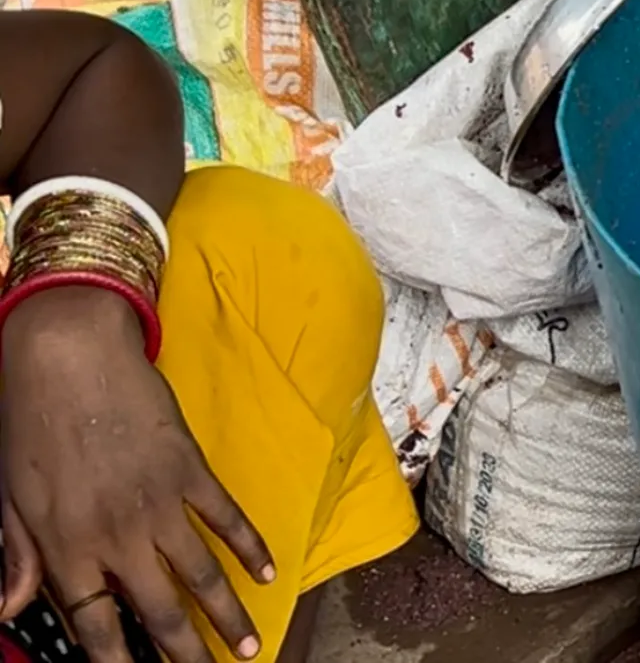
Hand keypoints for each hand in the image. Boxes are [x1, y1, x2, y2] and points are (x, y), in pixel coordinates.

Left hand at [0, 287, 271, 661]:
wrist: (68, 356)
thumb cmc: (27, 422)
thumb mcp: (8, 496)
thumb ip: (14, 556)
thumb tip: (7, 607)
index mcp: (65, 545)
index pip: (94, 622)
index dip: (114, 660)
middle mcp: (116, 535)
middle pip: (158, 612)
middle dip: (185, 653)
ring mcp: (158, 503)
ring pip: (200, 575)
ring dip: (226, 614)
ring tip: (246, 646)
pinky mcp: (189, 469)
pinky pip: (225, 517)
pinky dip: (248, 546)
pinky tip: (266, 571)